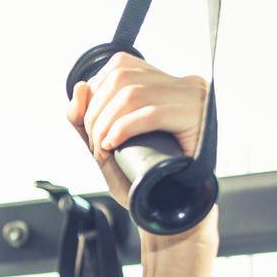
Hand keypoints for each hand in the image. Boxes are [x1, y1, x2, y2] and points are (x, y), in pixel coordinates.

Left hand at [66, 51, 217, 244]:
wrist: (172, 209)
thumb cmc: (142, 177)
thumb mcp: (107, 144)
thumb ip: (87, 118)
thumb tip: (79, 88)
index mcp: (167, 82)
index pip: (119, 67)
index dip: (95, 95)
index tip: (93, 127)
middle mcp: (184, 83)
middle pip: (121, 78)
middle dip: (96, 113)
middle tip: (96, 144)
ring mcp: (194, 97)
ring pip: (132, 94)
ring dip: (106, 123)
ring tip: (104, 147)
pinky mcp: (198, 117)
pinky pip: (151, 112)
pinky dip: (123, 128)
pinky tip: (114, 145)